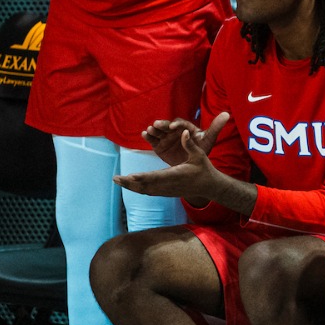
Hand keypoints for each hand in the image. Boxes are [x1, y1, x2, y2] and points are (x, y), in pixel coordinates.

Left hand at [113, 113, 231, 199]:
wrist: (209, 187)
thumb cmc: (204, 169)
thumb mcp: (199, 155)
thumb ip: (190, 144)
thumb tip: (184, 132)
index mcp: (177, 175)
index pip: (156, 177)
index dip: (143, 177)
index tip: (131, 176)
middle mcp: (170, 184)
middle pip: (146, 185)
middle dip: (130, 182)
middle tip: (115, 178)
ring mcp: (167, 190)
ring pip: (146, 190)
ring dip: (131, 186)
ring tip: (118, 181)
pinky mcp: (167, 192)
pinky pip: (150, 192)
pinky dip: (139, 189)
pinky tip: (130, 185)